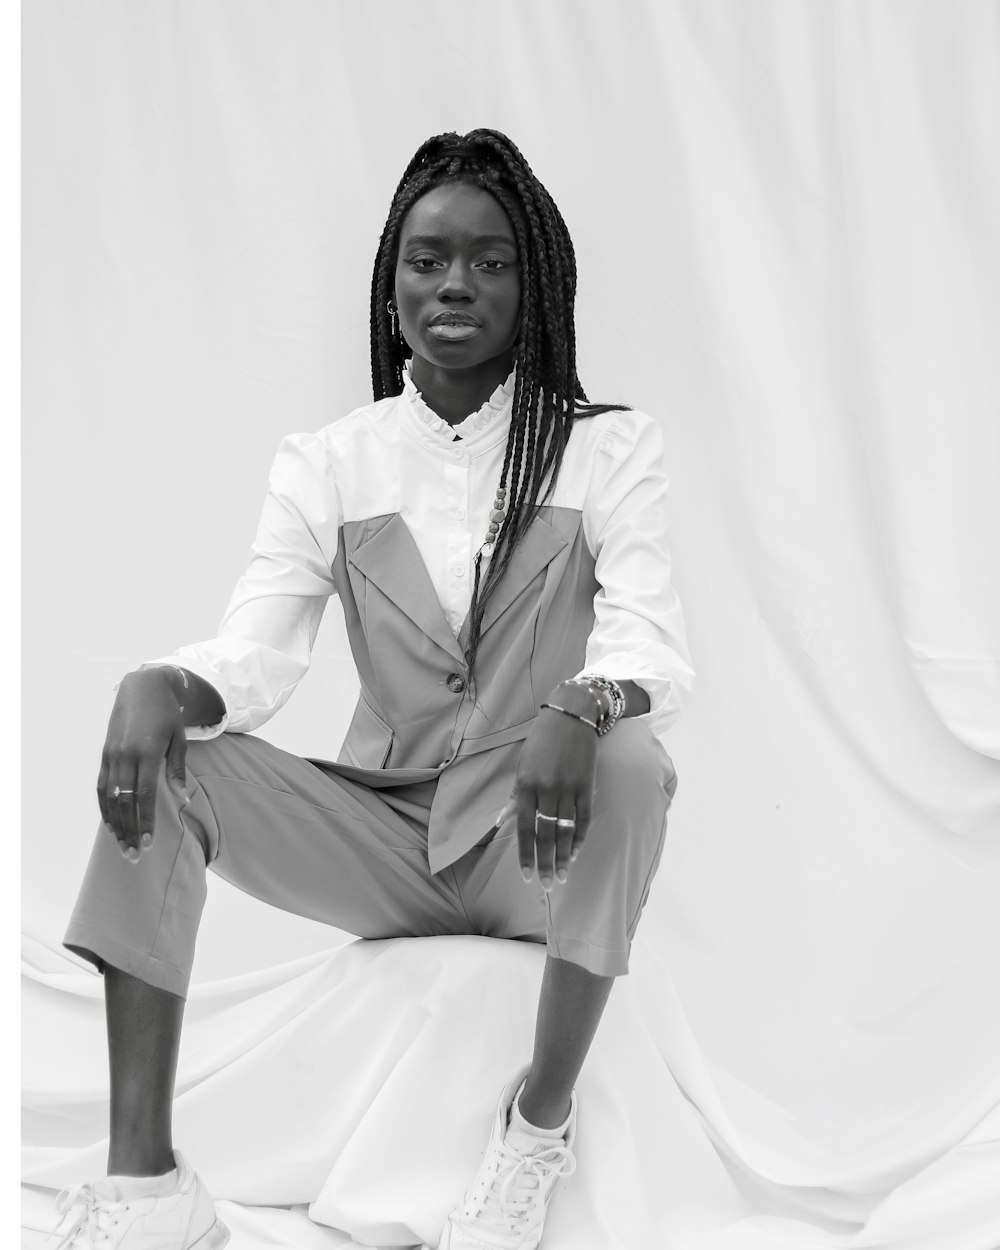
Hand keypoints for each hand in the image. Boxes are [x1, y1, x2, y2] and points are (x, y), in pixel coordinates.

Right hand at [96, 669, 187, 860]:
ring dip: (115, 823)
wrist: (142, 687)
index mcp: (147, 753)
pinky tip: (110, 822)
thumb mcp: (178, 738)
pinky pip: (103, 785)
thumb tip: (182, 798)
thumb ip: (177, 769)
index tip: (148, 844)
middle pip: (125, 802)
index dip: (146, 821)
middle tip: (134, 855)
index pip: (145, 796)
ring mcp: (112, 754)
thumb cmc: (167, 713)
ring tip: (122, 845)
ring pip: (110, 797)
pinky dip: (105, 806)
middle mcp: (126, 756)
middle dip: (129, 830)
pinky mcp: (105, 753)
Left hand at [513, 708, 596, 891]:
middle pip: (545, 835)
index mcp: (526, 785)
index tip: (527, 876)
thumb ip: (514, 796)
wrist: (571, 715)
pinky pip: (584, 818)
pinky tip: (576, 853)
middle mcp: (546, 789)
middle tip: (547, 886)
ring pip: (565, 831)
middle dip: (546, 863)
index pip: (523, 828)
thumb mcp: (522, 765)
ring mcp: (568, 788)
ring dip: (564, 857)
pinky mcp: (587, 785)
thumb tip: (500, 822)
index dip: (525, 854)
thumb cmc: (542, 741)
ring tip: (562, 877)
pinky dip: (580, 838)